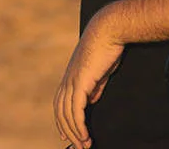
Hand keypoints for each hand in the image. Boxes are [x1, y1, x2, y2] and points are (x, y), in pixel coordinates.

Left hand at [54, 11, 123, 148]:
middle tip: (78, 146)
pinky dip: (78, 125)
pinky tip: (84, 135)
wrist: (108, 30)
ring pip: (67, 113)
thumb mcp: (99, 71)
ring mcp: (72, 80)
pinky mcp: (80, 81)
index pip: (60, 102)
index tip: (66, 135)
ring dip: (75, 132)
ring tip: (84, 145)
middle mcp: (68, 78)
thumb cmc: (107, 48)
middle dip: (68, 130)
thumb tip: (91, 100)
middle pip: (60, 111)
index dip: (62, 119)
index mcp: (70, 75)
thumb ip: (93, 86)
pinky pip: (76, 109)